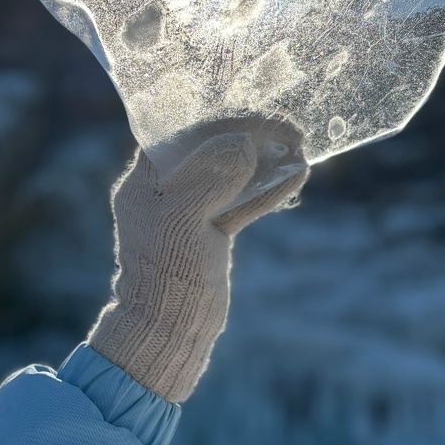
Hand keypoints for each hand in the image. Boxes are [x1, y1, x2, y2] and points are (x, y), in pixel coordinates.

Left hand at [87, 132, 308, 401]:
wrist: (169, 331)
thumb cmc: (166, 274)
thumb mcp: (184, 219)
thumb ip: (211, 176)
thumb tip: (244, 141)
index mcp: (145, 180)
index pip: (183, 133)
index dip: (222, 119)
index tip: (258, 113)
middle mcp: (165, 190)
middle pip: (212, 149)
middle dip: (250, 137)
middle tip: (288, 129)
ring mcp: (189, 212)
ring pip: (232, 175)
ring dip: (265, 161)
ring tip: (299, 147)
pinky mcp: (211, 233)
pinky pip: (241, 203)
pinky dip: (267, 191)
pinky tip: (297, 176)